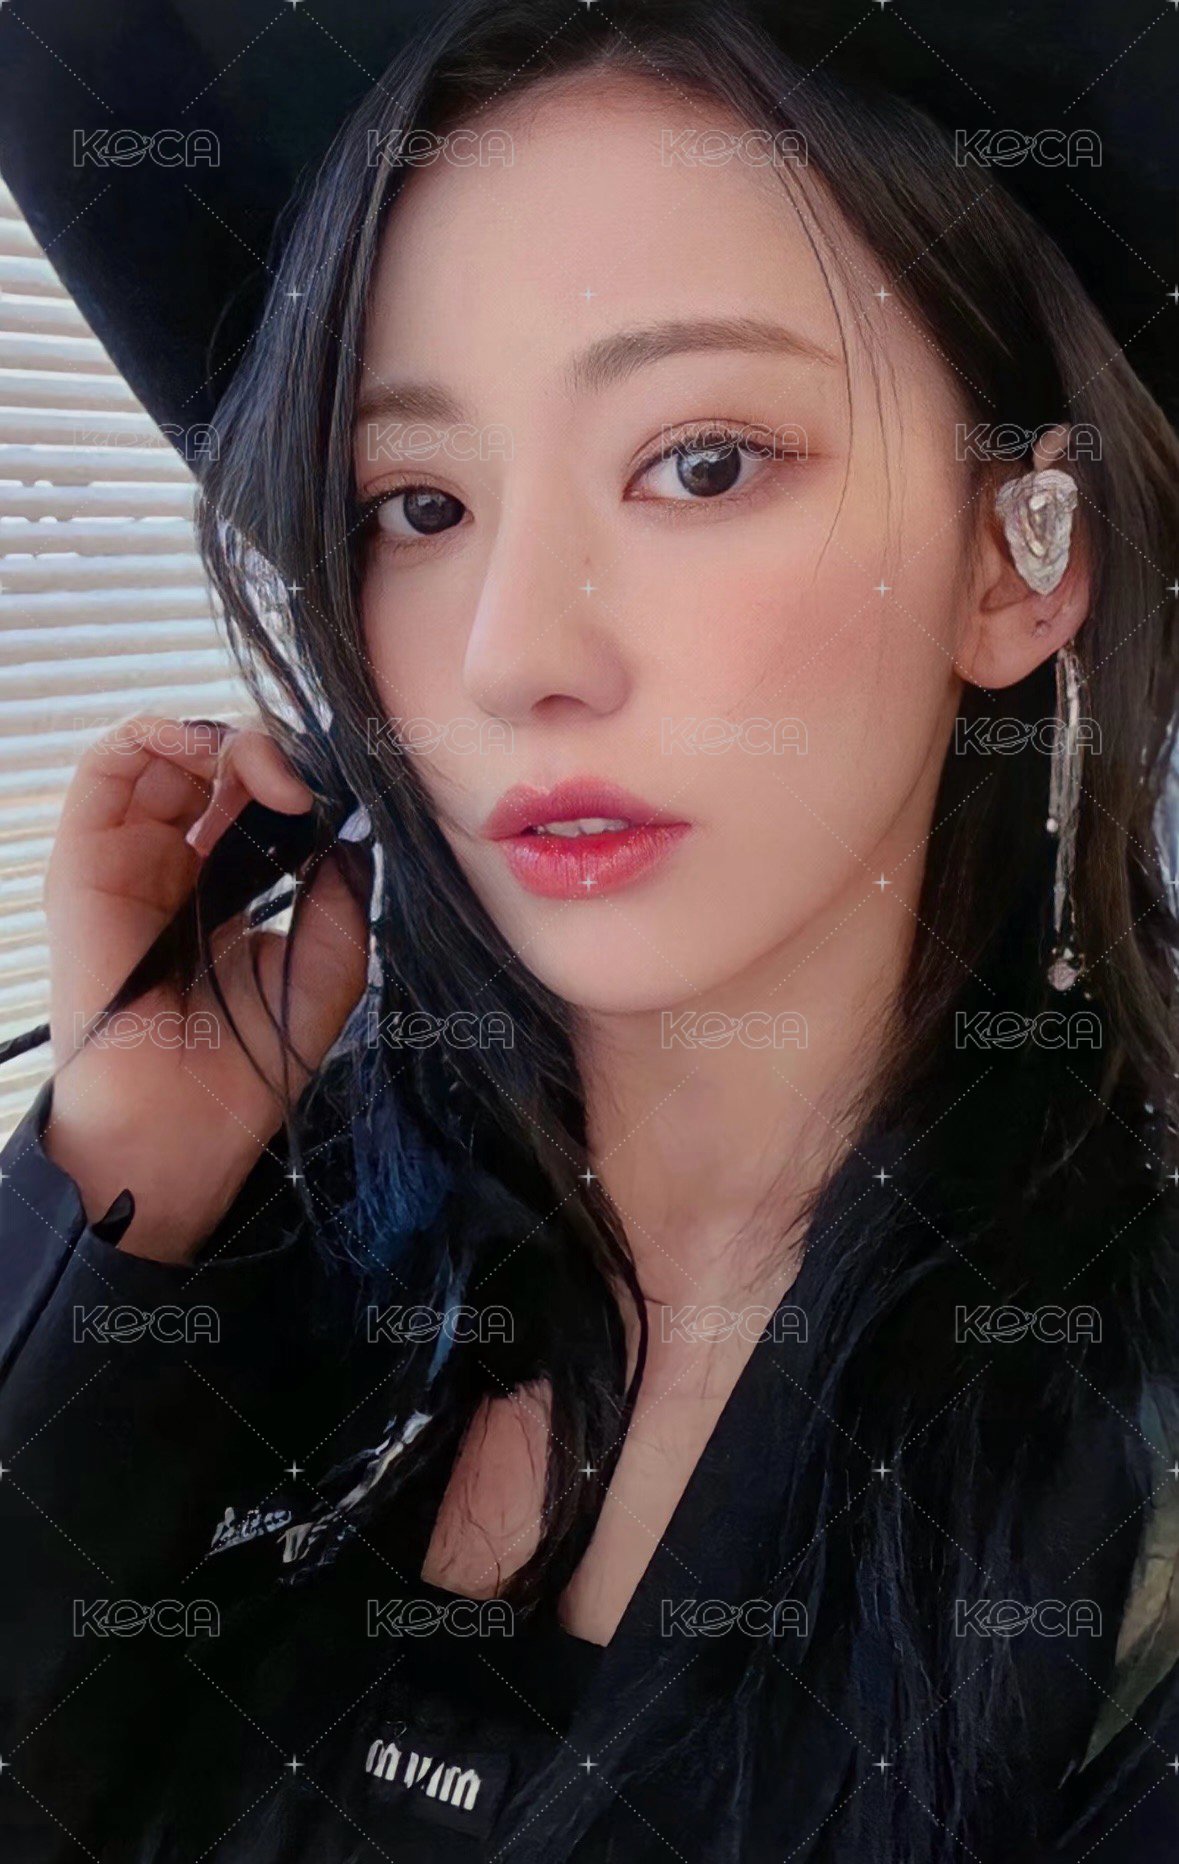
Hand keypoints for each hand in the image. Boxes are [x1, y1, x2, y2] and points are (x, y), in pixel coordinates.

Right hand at [41, 715, 369, 1262]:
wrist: (183, 1121)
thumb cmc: (249, 1061)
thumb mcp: (327, 970)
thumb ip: (342, 897)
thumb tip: (351, 834)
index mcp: (223, 890)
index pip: (254, 799)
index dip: (295, 782)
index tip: (337, 802)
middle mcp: (171, 866)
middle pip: (211, 767)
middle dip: (264, 756)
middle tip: (304, 786)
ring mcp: (126, 860)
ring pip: (161, 754)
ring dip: (218, 738)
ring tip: (267, 772)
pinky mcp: (84, 861)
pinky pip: (104, 767)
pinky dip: (157, 734)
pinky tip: (211, 753)